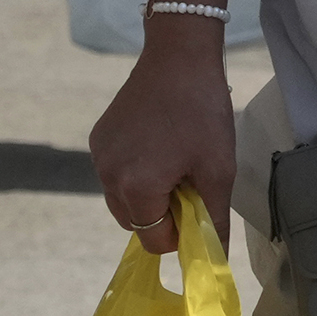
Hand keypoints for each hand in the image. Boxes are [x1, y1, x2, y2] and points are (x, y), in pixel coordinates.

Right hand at [92, 8, 237, 255]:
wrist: (178, 57)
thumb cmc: (203, 113)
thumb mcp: (218, 169)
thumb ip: (214, 219)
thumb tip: (216, 258)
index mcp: (136, 188)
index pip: (153, 240)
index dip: (180, 234)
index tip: (198, 209)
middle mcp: (108, 176)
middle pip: (135, 222)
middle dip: (163, 215)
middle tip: (189, 183)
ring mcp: (99, 156)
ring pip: (123, 199)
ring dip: (148, 194)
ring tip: (176, 162)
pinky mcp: (98, 138)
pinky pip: (115, 173)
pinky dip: (136, 173)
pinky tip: (160, 146)